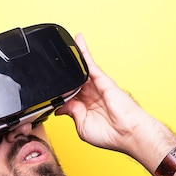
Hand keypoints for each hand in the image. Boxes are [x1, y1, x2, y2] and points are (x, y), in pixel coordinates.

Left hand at [56, 34, 174, 162]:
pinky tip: (77, 41)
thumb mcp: (81, 126)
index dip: (60, 90)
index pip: (69, 95)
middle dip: (64, 75)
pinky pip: (90, 64)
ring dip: (73, 58)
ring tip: (62, 45)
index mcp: (85, 108)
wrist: (127, 133)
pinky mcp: (102, 80)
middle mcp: (91, 96)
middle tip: (51, 65)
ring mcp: (97, 87)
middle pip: (73, 81)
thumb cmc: (110, 134)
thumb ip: (71, 113)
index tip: (49, 87)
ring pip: (81, 70)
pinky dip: (84, 52)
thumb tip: (60, 106)